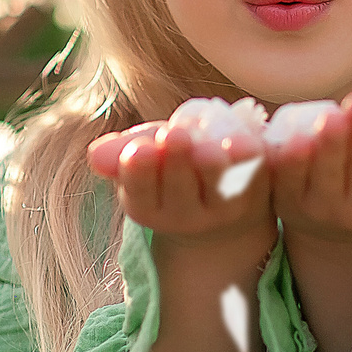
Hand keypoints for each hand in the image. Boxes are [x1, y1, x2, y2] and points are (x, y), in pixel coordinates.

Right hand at [89, 114, 272, 245]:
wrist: (224, 205)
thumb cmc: (176, 167)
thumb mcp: (145, 157)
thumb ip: (123, 153)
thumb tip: (93, 154)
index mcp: (147, 205)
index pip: (139, 191)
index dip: (139, 171)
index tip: (138, 151)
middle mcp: (184, 216)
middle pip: (179, 184)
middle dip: (176, 159)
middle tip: (176, 135)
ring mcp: (223, 208)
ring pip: (216, 179)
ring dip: (211, 157)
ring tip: (209, 142)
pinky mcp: (258, 195)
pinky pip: (252, 172)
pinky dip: (245, 153)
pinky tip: (243, 141)